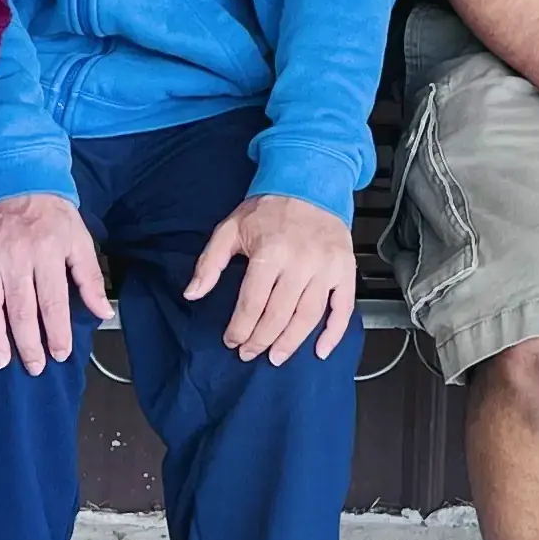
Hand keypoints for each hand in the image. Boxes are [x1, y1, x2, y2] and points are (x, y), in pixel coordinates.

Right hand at [0, 193, 114, 371]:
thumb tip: (102, 313)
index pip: (53, 302)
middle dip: (27, 344)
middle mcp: (14, 257)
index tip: (60, 354)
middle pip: (20, 310)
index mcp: (47, 252)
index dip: (57, 333)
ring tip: (0, 360)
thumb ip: (90, 278)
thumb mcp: (79, 239)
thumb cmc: (50, 214)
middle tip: (33, 367)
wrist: (13, 177)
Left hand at [186, 194, 356, 365]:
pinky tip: (321, 350)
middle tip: (249, 353)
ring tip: (277, 357)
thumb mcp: (230, 228)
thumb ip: (209, 262)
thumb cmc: (269, 207)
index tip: (232, 341)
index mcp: (270, 252)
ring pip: (308, 317)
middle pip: (278, 315)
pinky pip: (343, 308)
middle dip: (260, 340)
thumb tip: (193, 293)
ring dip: (291, 343)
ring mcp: (326, 267)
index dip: (239, 329)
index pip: (252, 304)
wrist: (309, 182)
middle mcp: (301, 261)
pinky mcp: (345, 270)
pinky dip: (334, 333)